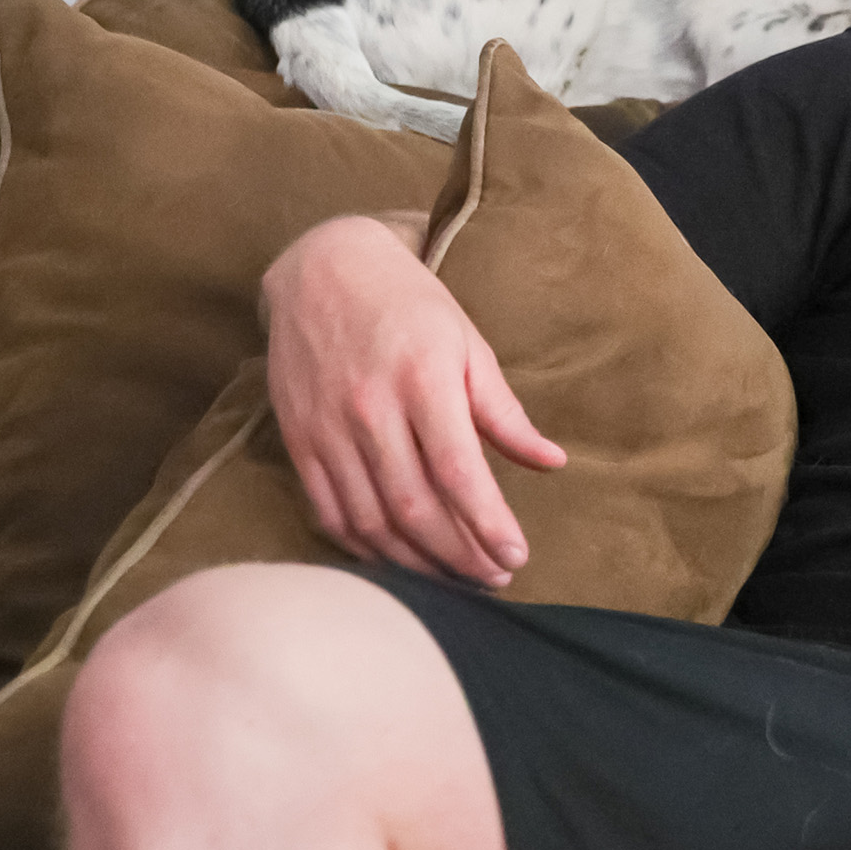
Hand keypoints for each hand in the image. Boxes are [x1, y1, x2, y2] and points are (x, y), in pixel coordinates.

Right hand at [263, 213, 564, 585]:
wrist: (320, 270)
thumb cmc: (409, 305)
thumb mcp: (469, 344)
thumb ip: (504, 411)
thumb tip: (551, 462)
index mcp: (422, 381)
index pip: (457, 471)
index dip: (487, 523)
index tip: (517, 556)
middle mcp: (370, 410)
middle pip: (415, 506)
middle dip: (460, 554)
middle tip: (495, 578)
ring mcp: (327, 429)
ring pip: (372, 520)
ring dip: (418, 562)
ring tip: (457, 579)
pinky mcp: (298, 441)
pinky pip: (331, 512)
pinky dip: (366, 548)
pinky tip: (399, 561)